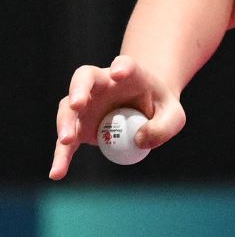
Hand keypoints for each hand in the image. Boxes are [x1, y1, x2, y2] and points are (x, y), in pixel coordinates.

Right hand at [49, 55, 184, 178]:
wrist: (147, 110)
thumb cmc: (161, 107)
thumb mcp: (174, 116)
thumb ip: (163, 127)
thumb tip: (138, 140)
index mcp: (129, 74)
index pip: (124, 64)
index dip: (121, 66)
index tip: (119, 73)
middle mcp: (100, 84)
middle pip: (83, 79)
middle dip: (78, 90)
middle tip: (78, 104)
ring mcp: (86, 104)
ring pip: (68, 108)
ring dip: (65, 123)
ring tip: (67, 140)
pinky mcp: (80, 125)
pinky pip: (68, 141)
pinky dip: (62, 157)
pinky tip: (57, 173)